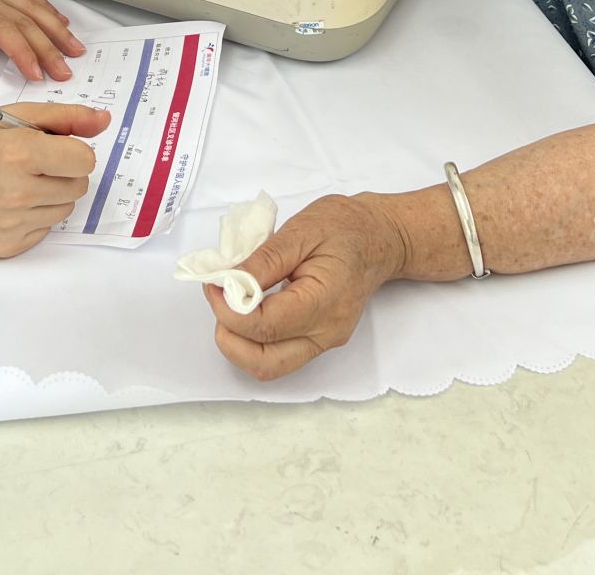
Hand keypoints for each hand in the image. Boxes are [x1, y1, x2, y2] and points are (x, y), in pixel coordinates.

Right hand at [0, 103, 111, 257]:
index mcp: (17, 153)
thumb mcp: (12, 117)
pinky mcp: (5, 247)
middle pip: (79, 186)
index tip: (52, 147)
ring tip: (15, 183)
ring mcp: (9, 224)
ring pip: (64, 209)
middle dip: (62, 173)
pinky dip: (33, 217)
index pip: (84, 160)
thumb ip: (63, 117)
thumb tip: (105, 121)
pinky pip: (44, 230)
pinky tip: (5, 204)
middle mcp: (14, 192)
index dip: (72, 151)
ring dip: (49, 195)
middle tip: (30, 165)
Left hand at [204, 195, 409, 380]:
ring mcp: (324, 341)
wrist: (379, 238)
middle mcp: (327, 332)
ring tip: (230, 304)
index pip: (266, 327)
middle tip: (218, 299)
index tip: (214, 283)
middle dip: (230, 337)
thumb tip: (228, 283)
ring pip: (269, 366)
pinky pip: (278, 355)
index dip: (228, 310)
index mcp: (325, 301)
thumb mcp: (301, 230)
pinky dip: (253, 340)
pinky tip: (248, 309)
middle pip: (265, 362)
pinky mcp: (319, 341)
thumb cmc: (345, 227)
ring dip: (239, 344)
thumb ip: (263, 260)